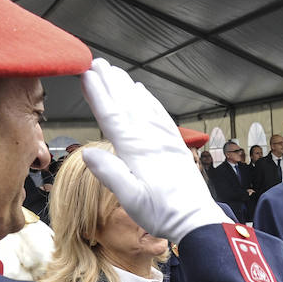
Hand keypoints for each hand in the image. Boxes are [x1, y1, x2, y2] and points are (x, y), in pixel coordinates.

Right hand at [80, 58, 227, 240]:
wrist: (196, 219)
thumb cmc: (162, 213)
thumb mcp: (131, 200)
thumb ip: (111, 174)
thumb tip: (87, 153)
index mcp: (137, 150)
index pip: (112, 116)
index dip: (98, 94)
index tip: (86, 74)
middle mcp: (151, 139)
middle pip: (127, 104)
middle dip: (111, 82)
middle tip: (97, 62)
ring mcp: (165, 140)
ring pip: (143, 106)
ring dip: (127, 87)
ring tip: (115, 72)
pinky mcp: (175, 145)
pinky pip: (160, 115)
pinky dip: (149, 100)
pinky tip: (143, 93)